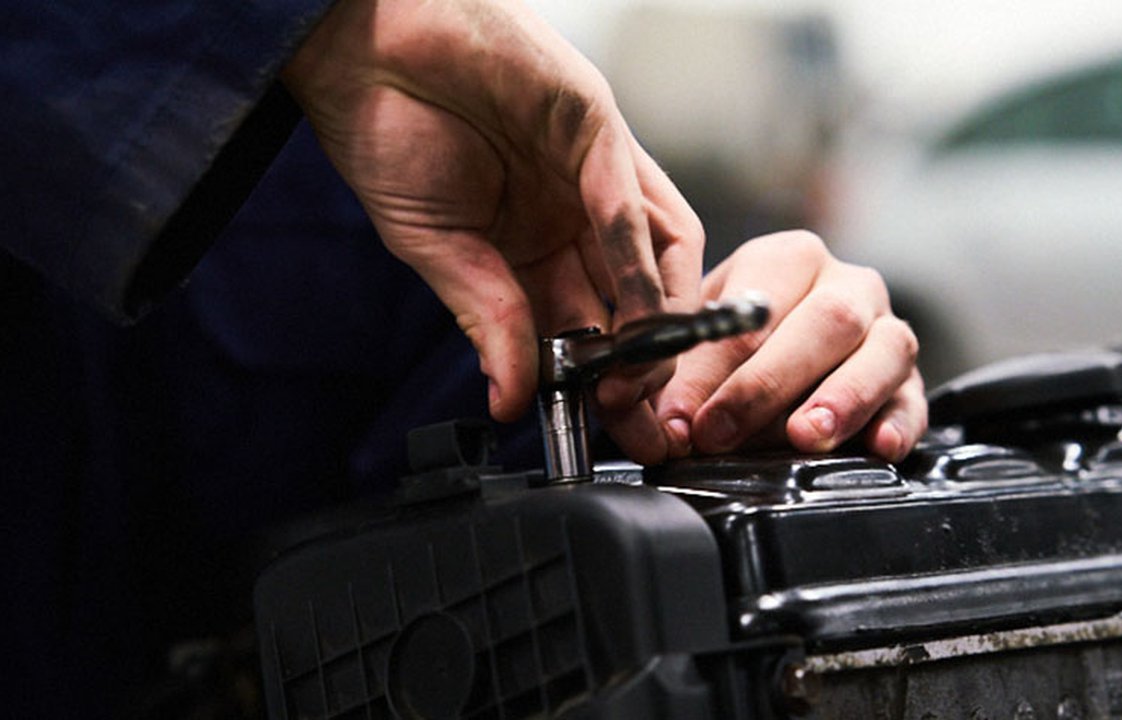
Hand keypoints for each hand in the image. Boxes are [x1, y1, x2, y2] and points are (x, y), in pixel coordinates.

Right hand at [280, 0, 703, 425]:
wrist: (360, 47)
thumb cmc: (387, 133)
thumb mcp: (435, 248)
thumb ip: (485, 318)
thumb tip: (509, 403)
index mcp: (536, 247)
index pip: (590, 325)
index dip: (608, 382)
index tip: (615, 433)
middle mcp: (575, 214)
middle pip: (636, 301)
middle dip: (645, 367)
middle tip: (642, 419)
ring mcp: (591, 172)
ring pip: (655, 256)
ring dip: (654, 324)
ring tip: (639, 378)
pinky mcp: (594, 124)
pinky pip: (627, 202)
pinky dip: (633, 260)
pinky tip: (634, 311)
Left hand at [635, 231, 926, 462]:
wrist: (781, 355)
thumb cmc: (735, 346)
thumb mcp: (702, 346)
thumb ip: (686, 378)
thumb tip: (672, 425)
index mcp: (788, 259)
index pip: (754, 309)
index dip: (712, 369)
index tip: (682, 420)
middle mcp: (846, 285)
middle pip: (827, 321)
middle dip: (769, 384)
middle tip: (725, 433)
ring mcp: (887, 329)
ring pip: (885, 350)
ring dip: (844, 398)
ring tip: (806, 437)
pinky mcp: (910, 380)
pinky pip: (914, 398)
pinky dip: (898, 423)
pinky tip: (878, 445)